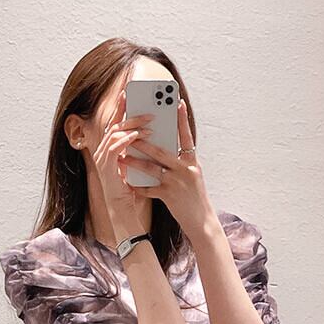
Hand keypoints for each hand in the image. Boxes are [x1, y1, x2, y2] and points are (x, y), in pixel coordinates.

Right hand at [91, 88, 153, 231]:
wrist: (124, 211)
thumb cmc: (130, 190)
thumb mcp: (136, 165)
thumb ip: (138, 149)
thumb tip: (152, 132)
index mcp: (110, 150)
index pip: (114, 124)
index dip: (118, 108)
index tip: (126, 93)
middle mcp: (103, 152)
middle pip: (114, 124)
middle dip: (129, 112)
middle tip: (147, 107)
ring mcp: (103, 159)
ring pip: (115, 133)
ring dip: (132, 125)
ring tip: (149, 121)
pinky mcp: (107, 167)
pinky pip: (115, 147)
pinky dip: (126, 138)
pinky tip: (139, 134)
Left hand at [124, 97, 212, 237]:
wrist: (201, 220)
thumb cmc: (194, 196)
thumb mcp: (192, 174)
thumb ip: (181, 160)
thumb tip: (165, 146)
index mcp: (192, 161)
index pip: (187, 136)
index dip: (182, 119)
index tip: (177, 102)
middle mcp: (185, 169)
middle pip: (162, 150)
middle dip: (144, 141)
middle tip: (130, 130)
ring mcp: (177, 182)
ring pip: (151, 168)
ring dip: (135, 161)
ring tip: (122, 156)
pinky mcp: (169, 196)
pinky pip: (149, 189)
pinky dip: (138, 186)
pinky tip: (128, 182)